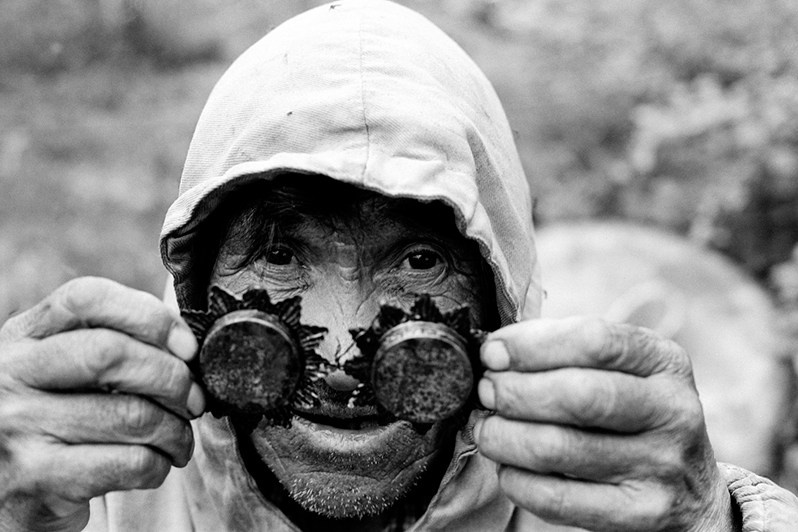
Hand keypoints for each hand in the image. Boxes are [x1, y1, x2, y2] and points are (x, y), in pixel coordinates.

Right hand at [0, 277, 204, 531]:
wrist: (4, 491)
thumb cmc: (52, 421)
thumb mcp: (61, 370)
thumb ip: (112, 343)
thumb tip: (186, 349)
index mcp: (24, 335)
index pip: (88, 298)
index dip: (150, 316)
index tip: (187, 347)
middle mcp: (11, 373)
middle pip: (112, 354)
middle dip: (173, 378)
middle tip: (193, 401)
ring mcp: (18, 426)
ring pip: (132, 415)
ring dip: (175, 430)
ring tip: (179, 438)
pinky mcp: (36, 479)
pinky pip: (129, 463)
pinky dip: (160, 465)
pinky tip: (158, 464)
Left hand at [473, 317, 733, 531]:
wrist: (691, 490)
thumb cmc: (631, 413)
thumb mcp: (622, 369)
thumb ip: (567, 352)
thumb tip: (495, 352)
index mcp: (664, 361)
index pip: (594, 340)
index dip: (531, 345)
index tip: (492, 352)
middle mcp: (672, 410)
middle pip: (577, 395)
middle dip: (514, 392)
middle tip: (486, 392)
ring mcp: (660, 466)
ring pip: (559, 448)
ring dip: (503, 436)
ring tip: (486, 428)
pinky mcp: (641, 514)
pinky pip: (558, 499)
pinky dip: (516, 480)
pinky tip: (506, 467)